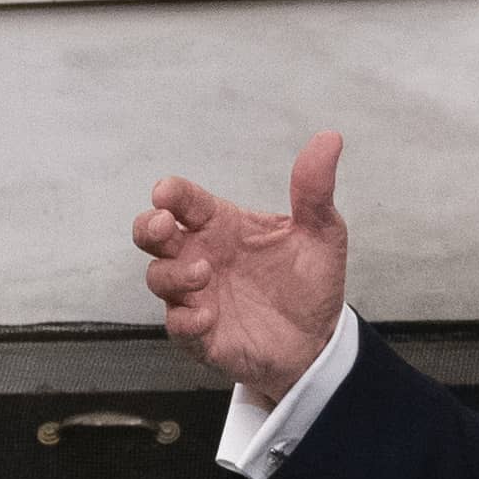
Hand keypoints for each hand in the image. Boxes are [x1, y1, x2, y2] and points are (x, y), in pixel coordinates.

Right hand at [130, 132, 349, 401]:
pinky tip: (207, 316)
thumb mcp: (321, 233)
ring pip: (159, 278)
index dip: (171, 193)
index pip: (186, 202)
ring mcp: (196, 296)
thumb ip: (315, 190)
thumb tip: (330, 138)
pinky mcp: (201, 335)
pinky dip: (186, 320)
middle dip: (148, 227)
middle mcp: (201, 256)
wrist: (319, 340)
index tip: (166, 192)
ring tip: (204, 274)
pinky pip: (178, 326)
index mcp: (222, 226)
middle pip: (152, 236)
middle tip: (163, 226)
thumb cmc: (309, 282)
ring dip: (173, 273)